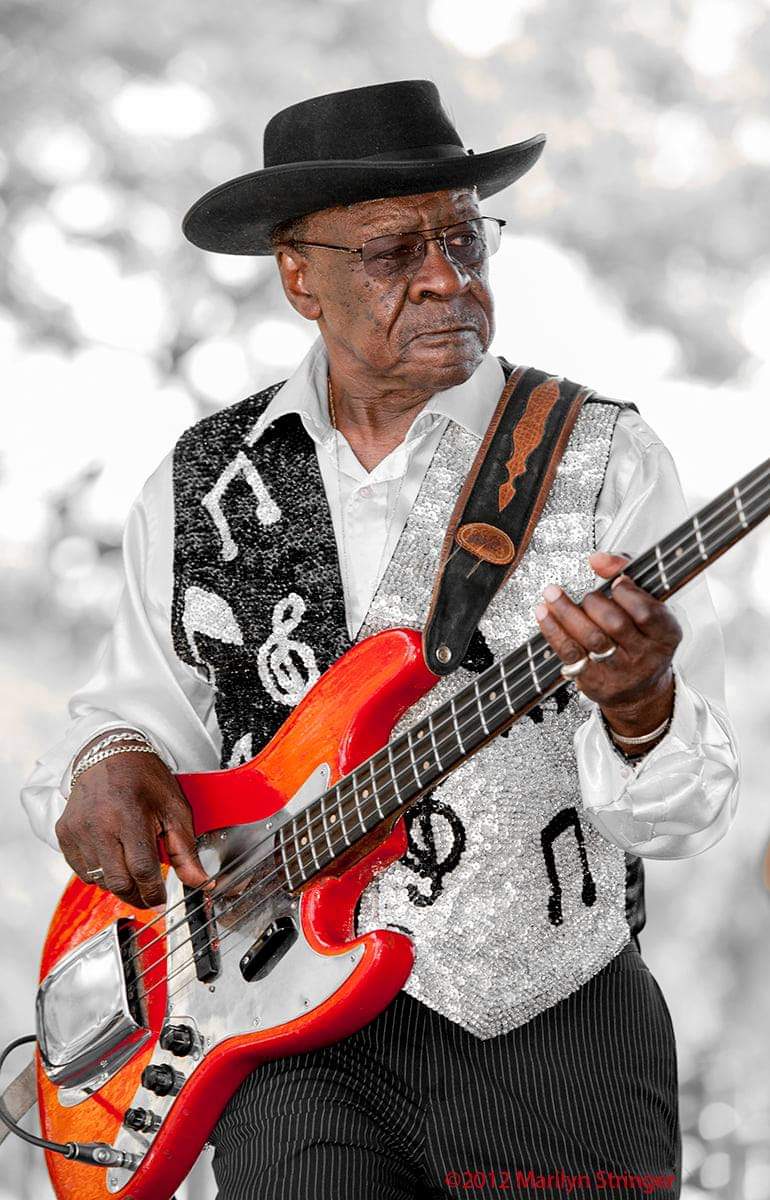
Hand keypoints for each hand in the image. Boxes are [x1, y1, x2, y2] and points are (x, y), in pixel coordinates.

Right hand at [55, 743, 210, 907]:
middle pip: (119, 883)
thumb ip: (186, 851)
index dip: (154, 892)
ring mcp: (78, 831)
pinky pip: (81, 871)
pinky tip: (112, 857)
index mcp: (130, 817)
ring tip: (131, 865)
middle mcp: (100, 826)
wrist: (109, 754)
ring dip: (119, 883)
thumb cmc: (144, 778)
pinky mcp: (64, 834)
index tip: (162, 898)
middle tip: (149, 891)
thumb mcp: (174, 810)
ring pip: (99, 881)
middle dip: (137, 895)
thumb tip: (200, 882)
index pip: (142, 871)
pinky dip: (99, 873)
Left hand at [534, 550, 681, 738]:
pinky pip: (570, 652)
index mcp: (665, 634)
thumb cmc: (640, 636)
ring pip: (590, 638)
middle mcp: (645, 656)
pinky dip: (553, 630)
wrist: (639, 690)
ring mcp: (619, 671)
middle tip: (588, 596)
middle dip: (595, 603)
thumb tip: (599, 558)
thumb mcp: (648, 606)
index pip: (647, 612)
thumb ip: (626, 573)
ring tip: (552, 594)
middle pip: (616, 624)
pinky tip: (544, 613)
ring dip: (566, 611)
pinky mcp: (594, 681)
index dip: (628, 593)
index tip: (616, 582)